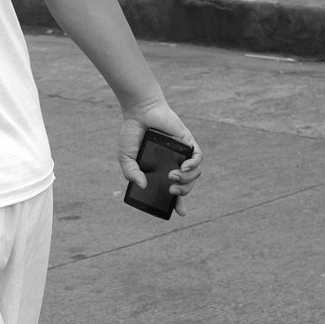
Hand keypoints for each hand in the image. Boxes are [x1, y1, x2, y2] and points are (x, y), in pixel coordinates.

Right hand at [118, 102, 202, 216]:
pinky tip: (184, 167)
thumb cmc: (132, 133)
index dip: (178, 202)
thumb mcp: (126, 158)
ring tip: (173, 176)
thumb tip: (143, 185)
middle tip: (172, 190)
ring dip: (187, 179)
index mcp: (161, 170)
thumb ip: (131, 173)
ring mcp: (182, 153)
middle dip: (183, 192)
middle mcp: (174, 163)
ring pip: (195, 173)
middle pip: (187, 184)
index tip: (180, 212)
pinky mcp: (188, 142)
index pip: (174, 189)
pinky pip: (198, 157)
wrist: (139, 111)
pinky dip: (194, 165)